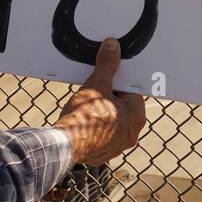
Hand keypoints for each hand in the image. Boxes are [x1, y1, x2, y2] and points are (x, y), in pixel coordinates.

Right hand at [54, 38, 146, 166]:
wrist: (64, 146)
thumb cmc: (83, 116)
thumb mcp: (96, 84)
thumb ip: (107, 65)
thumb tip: (112, 46)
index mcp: (136, 116)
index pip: (131, 91)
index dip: (116, 82)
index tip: (106, 78)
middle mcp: (132, 134)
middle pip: (122, 107)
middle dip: (108, 98)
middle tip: (93, 92)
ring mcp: (118, 146)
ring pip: (112, 122)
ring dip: (101, 114)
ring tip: (85, 107)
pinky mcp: (104, 154)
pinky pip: (101, 136)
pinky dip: (94, 129)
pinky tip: (82, 122)